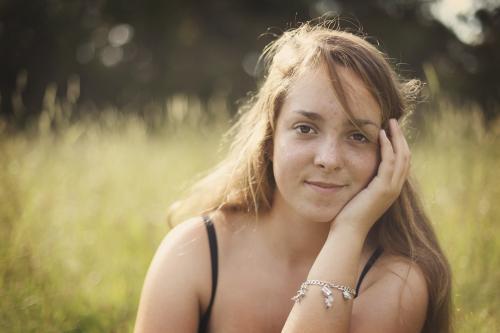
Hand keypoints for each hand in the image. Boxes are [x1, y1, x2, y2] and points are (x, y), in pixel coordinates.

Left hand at [331, 118, 410, 234]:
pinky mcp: (383, 189)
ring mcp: (391, 189)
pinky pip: (389, 163)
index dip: (399, 145)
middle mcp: (395, 188)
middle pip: (406, 157)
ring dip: (396, 138)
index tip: (391, 130)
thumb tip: (357, 168)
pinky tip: (381, 135)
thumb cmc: (349, 214)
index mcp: (391, 189)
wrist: (348, 230)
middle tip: (394, 121)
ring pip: (401, 157)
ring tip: (390, 123)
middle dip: (400, 137)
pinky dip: (387, 147)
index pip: (402, 162)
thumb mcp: (360, 192)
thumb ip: (364, 181)